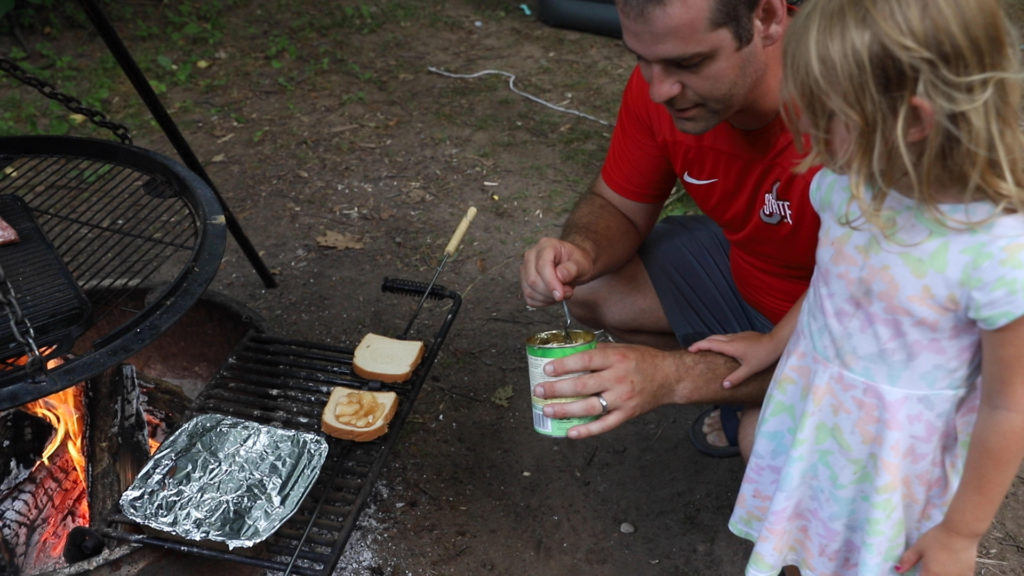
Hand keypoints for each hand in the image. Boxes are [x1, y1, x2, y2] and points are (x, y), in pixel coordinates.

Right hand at [520, 237, 592, 307]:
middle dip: (550, 292)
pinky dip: (543, 302)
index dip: (550, 283)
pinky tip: (553, 296)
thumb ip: (572, 269)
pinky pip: (529, 297)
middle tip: (568, 292)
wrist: (575, 265)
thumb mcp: (581, 263)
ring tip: (562, 292)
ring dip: (548, 298)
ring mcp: (526, 268)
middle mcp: (531, 255)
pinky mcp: (525, 281)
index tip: (560, 295)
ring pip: (529, 290)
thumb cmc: (577, 262)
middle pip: (532, 280)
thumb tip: (560, 276)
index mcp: (546, 246)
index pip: (542, 266)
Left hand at [531, 343, 677, 438]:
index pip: (585, 361)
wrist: (670, 377)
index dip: (564, 366)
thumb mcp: (622, 348)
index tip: (547, 369)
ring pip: (590, 407)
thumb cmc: (643, 360)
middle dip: (557, 389)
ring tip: (547, 409)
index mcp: (616, 359)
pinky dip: (587, 430)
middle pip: (583, 386)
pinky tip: (571, 432)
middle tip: (539, 390)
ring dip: (566, 410)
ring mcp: (623, 398)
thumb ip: (598, 352)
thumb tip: (571, 353)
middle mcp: (619, 379)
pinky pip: (605, 425)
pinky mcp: (627, 414)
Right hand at [687, 331, 782, 388]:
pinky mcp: (744, 334)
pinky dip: (720, 341)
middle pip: (712, 338)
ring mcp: (738, 335)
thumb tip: (724, 386)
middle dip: (701, 342)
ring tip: (706, 348)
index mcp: (730, 347)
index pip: (709, 344)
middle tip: (694, 349)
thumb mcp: (750, 369)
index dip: (698, 346)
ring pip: (720, 336)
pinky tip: (724, 347)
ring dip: (710, 341)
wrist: (776, 341)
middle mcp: (731, 339)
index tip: (690, 349)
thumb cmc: (763, 356)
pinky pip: (727, 336)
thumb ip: (736, 377)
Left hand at [895, 522, 979, 574]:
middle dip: (929, 575)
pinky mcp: (969, 573)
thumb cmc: (937, 538)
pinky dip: (955, 574)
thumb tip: (898, 569)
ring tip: (939, 565)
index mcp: (930, 574)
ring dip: (941, 575)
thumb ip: (908, 560)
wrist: (960, 532)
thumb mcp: (919, 547)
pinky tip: (952, 568)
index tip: (920, 571)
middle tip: (930, 566)